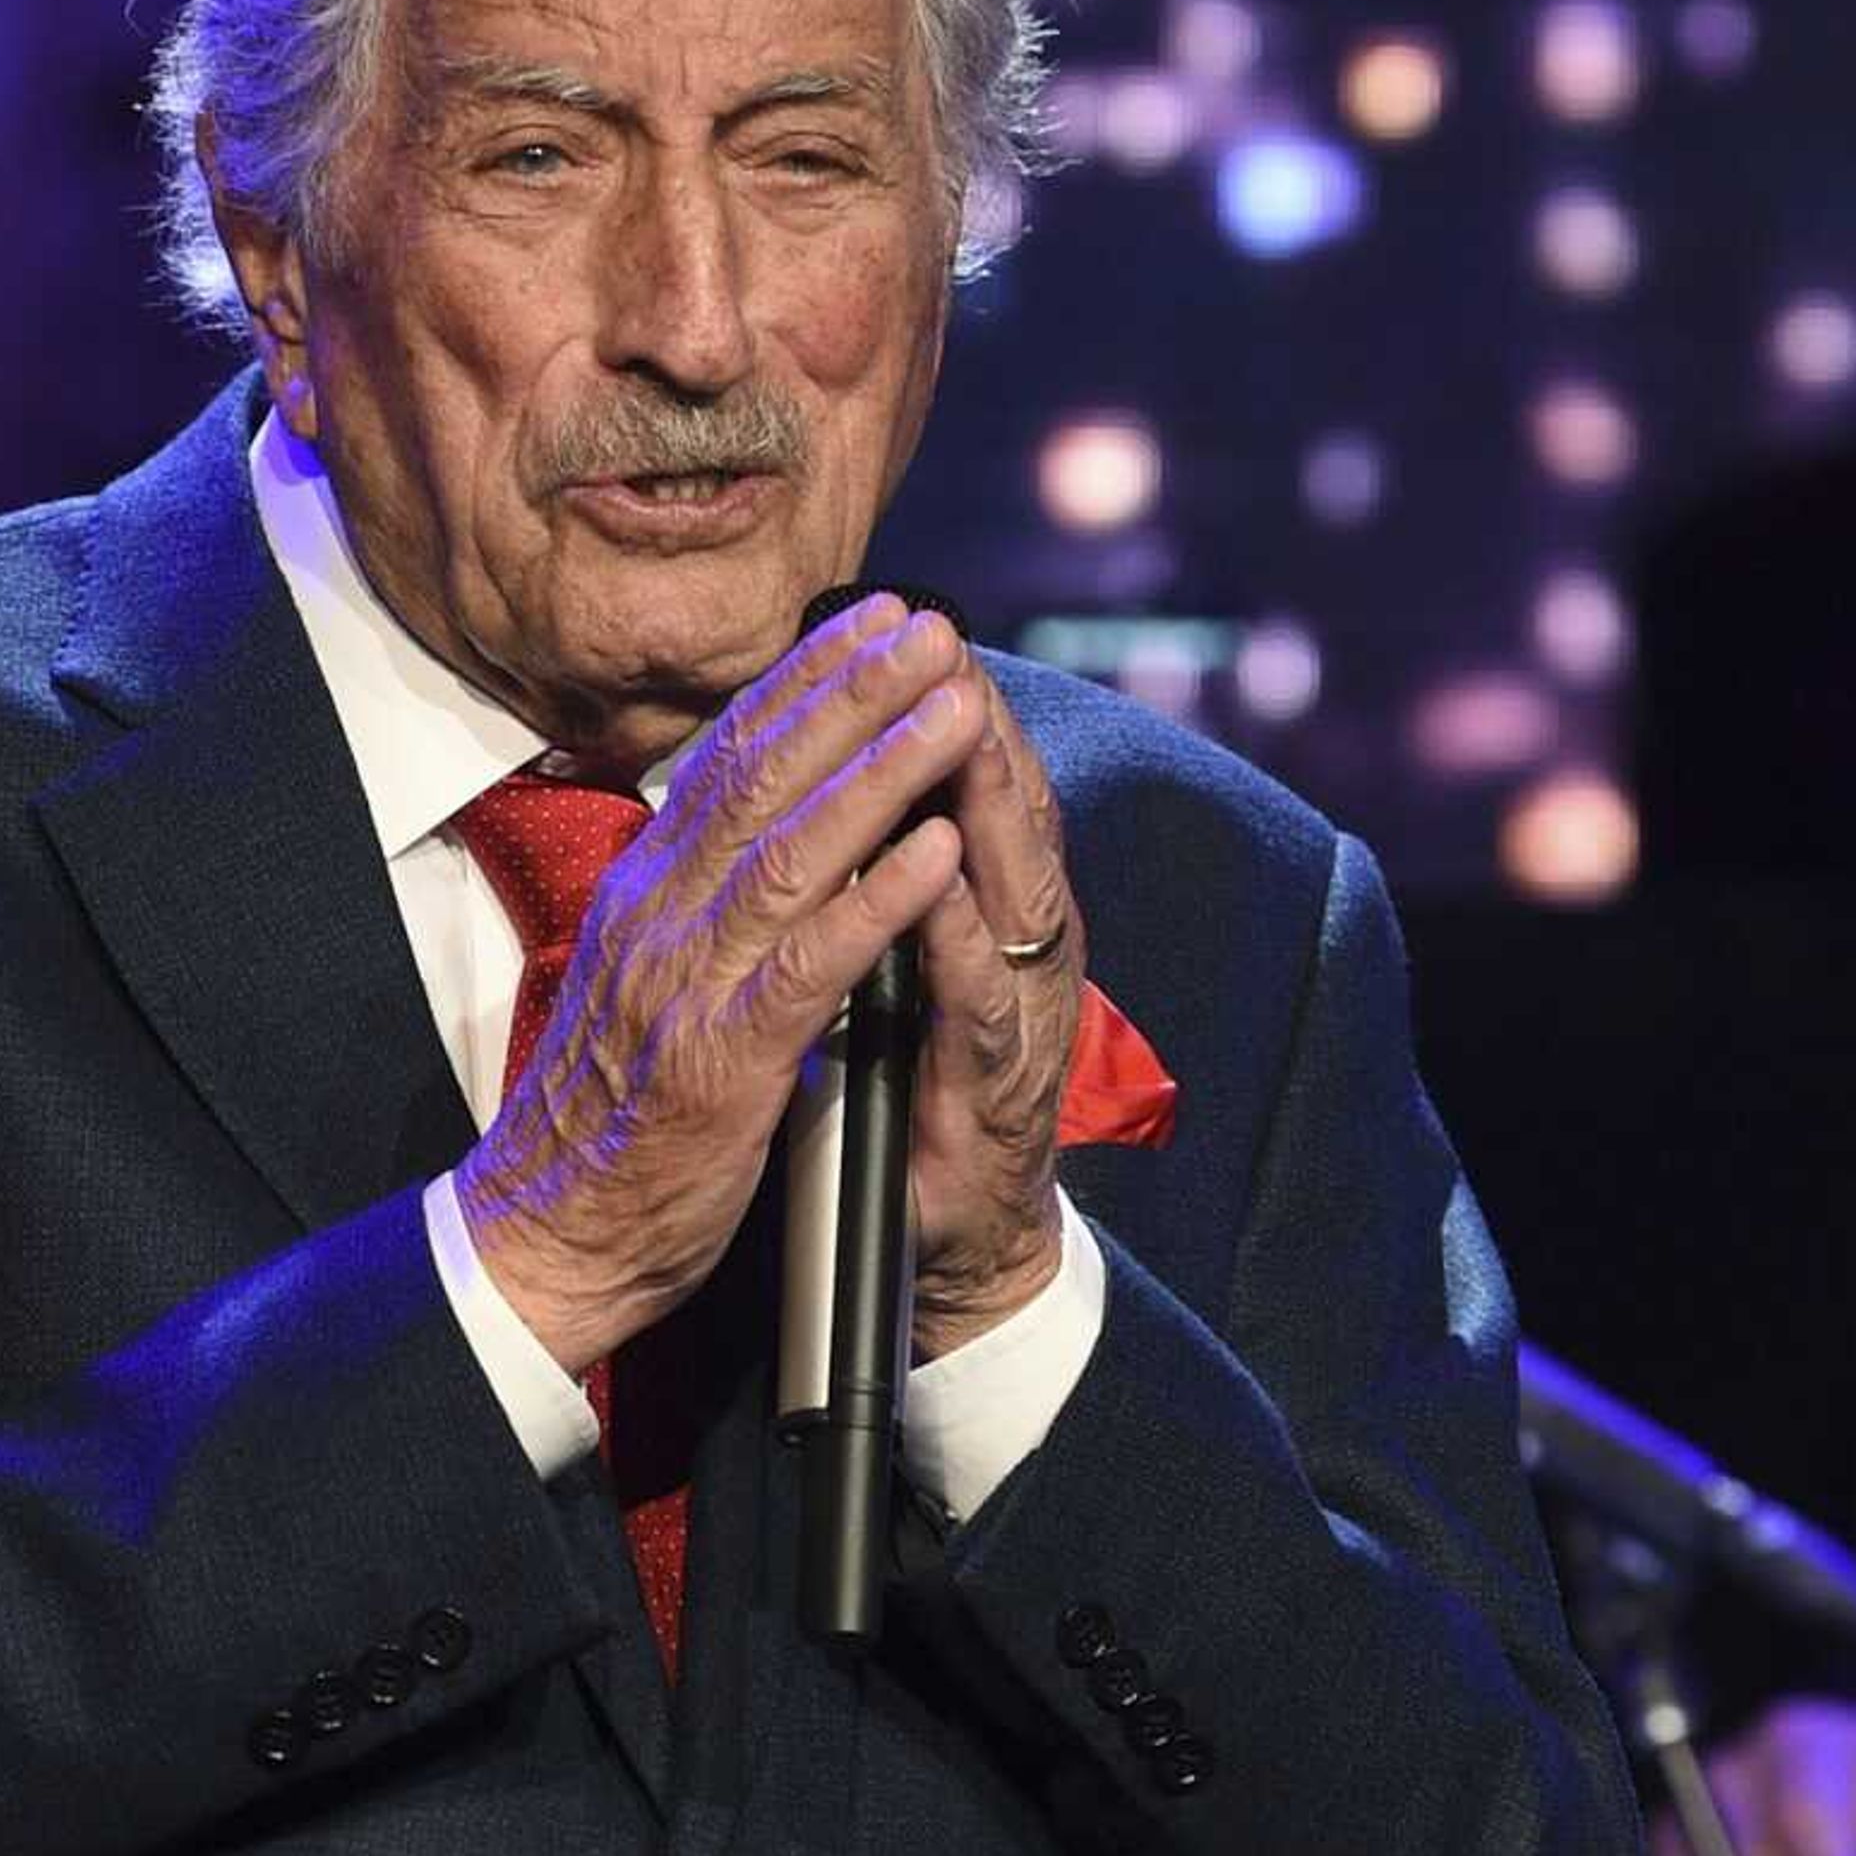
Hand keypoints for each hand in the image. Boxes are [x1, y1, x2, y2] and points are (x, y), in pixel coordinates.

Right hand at [459, 595, 979, 1375]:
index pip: (728, 759)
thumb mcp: (643, 980)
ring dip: (880, 769)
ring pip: (791, 848)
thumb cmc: (612, 1117)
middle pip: (762, 777)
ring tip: (952, 708)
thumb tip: (742, 829)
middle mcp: (659, 917)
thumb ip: (692, 904)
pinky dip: (876, 898)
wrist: (551, 1235)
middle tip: (929, 627)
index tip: (871, 622)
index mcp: (645, 894)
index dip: (805, 683)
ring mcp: (688, 984)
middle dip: (852, 693)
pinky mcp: (724, 1060)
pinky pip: (809, 962)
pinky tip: (933, 851)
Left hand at [902, 664, 1079, 1359]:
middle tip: (935, 635)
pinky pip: (979, 995)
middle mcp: (1013, 944)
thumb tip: (838, 782)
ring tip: (957, 718)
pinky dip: (958, 932)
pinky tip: (940, 876)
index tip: (887, 616)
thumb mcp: (889, 964)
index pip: (962, 780)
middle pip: (999, 808)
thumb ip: (880, 878)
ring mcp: (1017, 1010)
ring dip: (984, 798)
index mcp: (980, 907)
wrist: (954, 1240)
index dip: (923, 700)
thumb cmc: (916, 1094)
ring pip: (1007, 883)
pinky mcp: (1004, 1085)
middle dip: (966, 717)